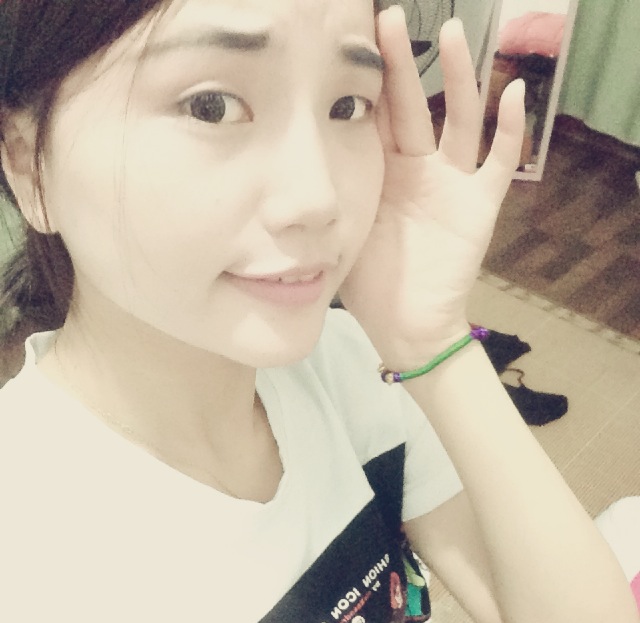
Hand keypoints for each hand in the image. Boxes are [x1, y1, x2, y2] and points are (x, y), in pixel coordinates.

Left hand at [340, 8, 524, 368]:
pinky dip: (511, 132)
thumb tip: (275, 174)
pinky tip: (514, 93)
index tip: (354, 36)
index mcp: (380, 173)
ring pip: (459, 120)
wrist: (406, 326)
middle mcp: (416, 168)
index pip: (374, 113)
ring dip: (461, 79)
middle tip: (391, 17)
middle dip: (403, 63)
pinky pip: (498, 163)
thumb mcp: (340, 230)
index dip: (367, 77)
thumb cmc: (368, 284)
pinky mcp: (478, 205)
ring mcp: (450, 184)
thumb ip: (324, 199)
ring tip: (456, 33)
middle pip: (412, 105)